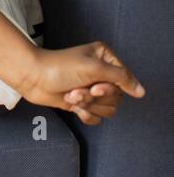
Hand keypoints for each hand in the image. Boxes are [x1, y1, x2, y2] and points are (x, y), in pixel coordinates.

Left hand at [16, 40, 145, 124]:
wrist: (34, 78)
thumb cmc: (60, 67)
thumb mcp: (93, 68)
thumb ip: (121, 78)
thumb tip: (141, 91)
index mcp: (105, 58)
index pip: (124, 80)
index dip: (110, 88)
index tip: (95, 86)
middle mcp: (101, 73)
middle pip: (116, 98)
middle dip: (96, 98)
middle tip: (79, 89)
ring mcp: (92, 88)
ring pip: (108, 109)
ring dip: (88, 105)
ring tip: (72, 95)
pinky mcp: (83, 102)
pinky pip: (97, 118)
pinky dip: (85, 114)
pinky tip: (72, 105)